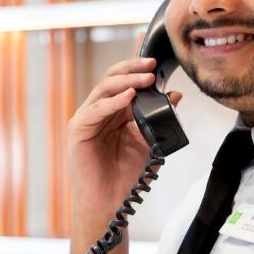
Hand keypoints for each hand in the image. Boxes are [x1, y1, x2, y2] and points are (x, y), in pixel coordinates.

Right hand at [67, 55, 182, 215]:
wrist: (111, 202)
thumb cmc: (126, 175)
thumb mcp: (150, 141)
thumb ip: (160, 118)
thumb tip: (176, 95)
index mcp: (115, 111)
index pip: (124, 80)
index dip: (134, 64)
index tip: (153, 51)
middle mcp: (99, 110)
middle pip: (112, 78)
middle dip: (132, 68)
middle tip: (152, 64)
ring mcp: (87, 118)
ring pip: (103, 89)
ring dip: (127, 81)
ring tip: (146, 78)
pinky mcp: (78, 129)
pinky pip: (95, 110)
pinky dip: (113, 102)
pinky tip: (129, 97)